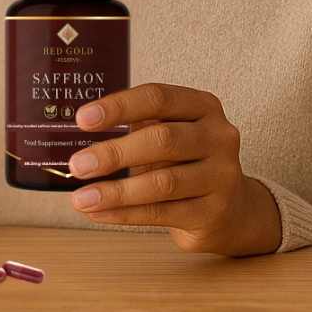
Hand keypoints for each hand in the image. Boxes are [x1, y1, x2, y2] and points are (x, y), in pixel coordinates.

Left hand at [65, 83, 281, 255]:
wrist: (233, 210)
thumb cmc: (188, 163)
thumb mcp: (168, 134)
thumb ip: (137, 126)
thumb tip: (81, 130)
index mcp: (203, 107)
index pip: (158, 98)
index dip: (118, 107)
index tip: (82, 119)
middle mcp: (219, 137)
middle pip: (162, 140)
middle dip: (114, 153)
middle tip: (78, 164)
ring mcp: (221, 176)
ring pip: (163, 182)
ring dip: (116, 191)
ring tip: (81, 198)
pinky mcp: (214, 212)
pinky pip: (163, 213)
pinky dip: (125, 213)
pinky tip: (99, 212)